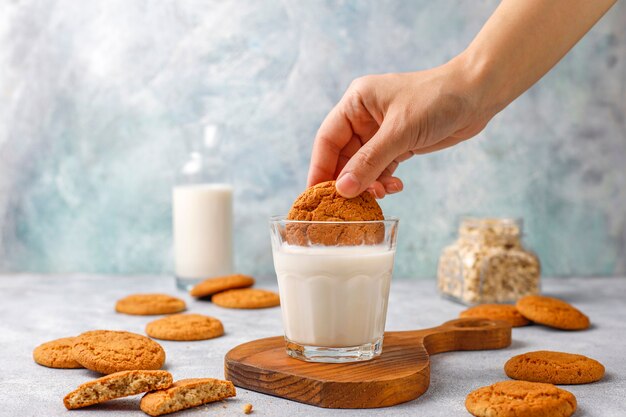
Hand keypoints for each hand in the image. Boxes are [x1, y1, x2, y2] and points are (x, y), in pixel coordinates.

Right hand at [307, 59, 493, 197]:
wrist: (477, 95)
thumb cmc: (437, 100)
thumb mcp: (400, 132)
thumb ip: (370, 162)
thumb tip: (343, 189)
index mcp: (356, 102)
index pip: (328, 139)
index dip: (320, 168)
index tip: (315, 195)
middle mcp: (364, 116)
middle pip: (343, 156)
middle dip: (349, 180)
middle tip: (349, 205)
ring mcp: (381, 131)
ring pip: (363, 165)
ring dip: (369, 183)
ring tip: (380, 195)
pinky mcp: (399, 143)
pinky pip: (382, 167)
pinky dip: (385, 180)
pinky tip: (395, 187)